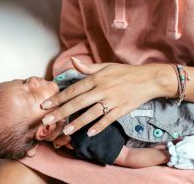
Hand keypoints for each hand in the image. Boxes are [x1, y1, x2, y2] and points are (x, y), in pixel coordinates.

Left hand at [41, 58, 171, 136]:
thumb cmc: (125, 72)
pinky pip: (108, 119)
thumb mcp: (106, 66)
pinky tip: (89, 134)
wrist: (148, 79)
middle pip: (78, 103)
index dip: (58, 98)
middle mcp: (102, 89)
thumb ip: (87, 67)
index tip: (45, 105)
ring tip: (65, 131)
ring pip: (91, 113)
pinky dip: (99, 126)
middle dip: (61, 112)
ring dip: (77, 123)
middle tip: (47, 121)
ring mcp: (112, 100)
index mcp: (96, 78)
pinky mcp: (121, 110)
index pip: (73, 89)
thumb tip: (72, 61)